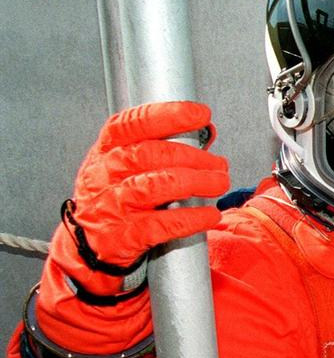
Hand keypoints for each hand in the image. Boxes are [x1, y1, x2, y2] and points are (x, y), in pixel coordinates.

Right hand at [53, 102, 229, 294]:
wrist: (90, 242)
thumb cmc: (116, 194)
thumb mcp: (126, 164)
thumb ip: (161, 146)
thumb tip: (207, 130)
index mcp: (108, 149)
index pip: (133, 123)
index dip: (168, 115)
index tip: (200, 114)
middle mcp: (106, 174)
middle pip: (151, 154)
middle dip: (193, 156)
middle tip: (220, 164)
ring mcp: (113, 205)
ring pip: (156, 186)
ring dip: (196, 182)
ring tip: (219, 183)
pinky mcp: (124, 236)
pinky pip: (162, 225)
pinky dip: (191, 219)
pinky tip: (210, 216)